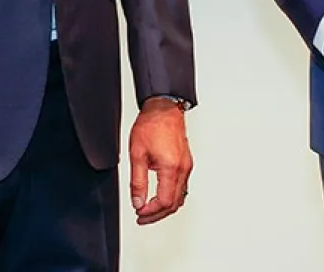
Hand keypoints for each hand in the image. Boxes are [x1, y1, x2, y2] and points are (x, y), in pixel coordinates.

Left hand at [128, 99, 191, 224]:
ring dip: (165, 207)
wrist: (163, 107)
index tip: (139, 211)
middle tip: (142, 216)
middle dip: (157, 214)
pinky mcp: (186, 162)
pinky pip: (182, 186)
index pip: (164, 202)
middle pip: (174, 203)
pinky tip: (161, 196)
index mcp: (171, 168)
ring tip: (149, 210)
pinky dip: (171, 196)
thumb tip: (138, 201)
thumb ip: (137, 181)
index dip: (150, 212)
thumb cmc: (151, 125)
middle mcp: (183, 168)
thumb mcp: (137, 154)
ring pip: (180, 197)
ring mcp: (186, 165)